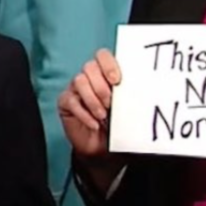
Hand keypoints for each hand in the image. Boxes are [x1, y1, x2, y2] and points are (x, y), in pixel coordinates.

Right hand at [59, 49, 126, 191]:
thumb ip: (129, 96)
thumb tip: (140, 91)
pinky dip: (84, 113)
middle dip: (101, 86)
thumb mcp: (127, 110)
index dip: (108, 64)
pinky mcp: (65, 102)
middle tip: (111, 104)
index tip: (117, 80)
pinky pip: (70, 100)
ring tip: (102, 116)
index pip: (102, 56)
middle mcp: (89, 77)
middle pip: (89, 67)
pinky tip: (94, 124)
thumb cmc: (118, 125)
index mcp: (105, 74)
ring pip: (79, 81)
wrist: (103, 149)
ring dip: (93, 99)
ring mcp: (75, 88)